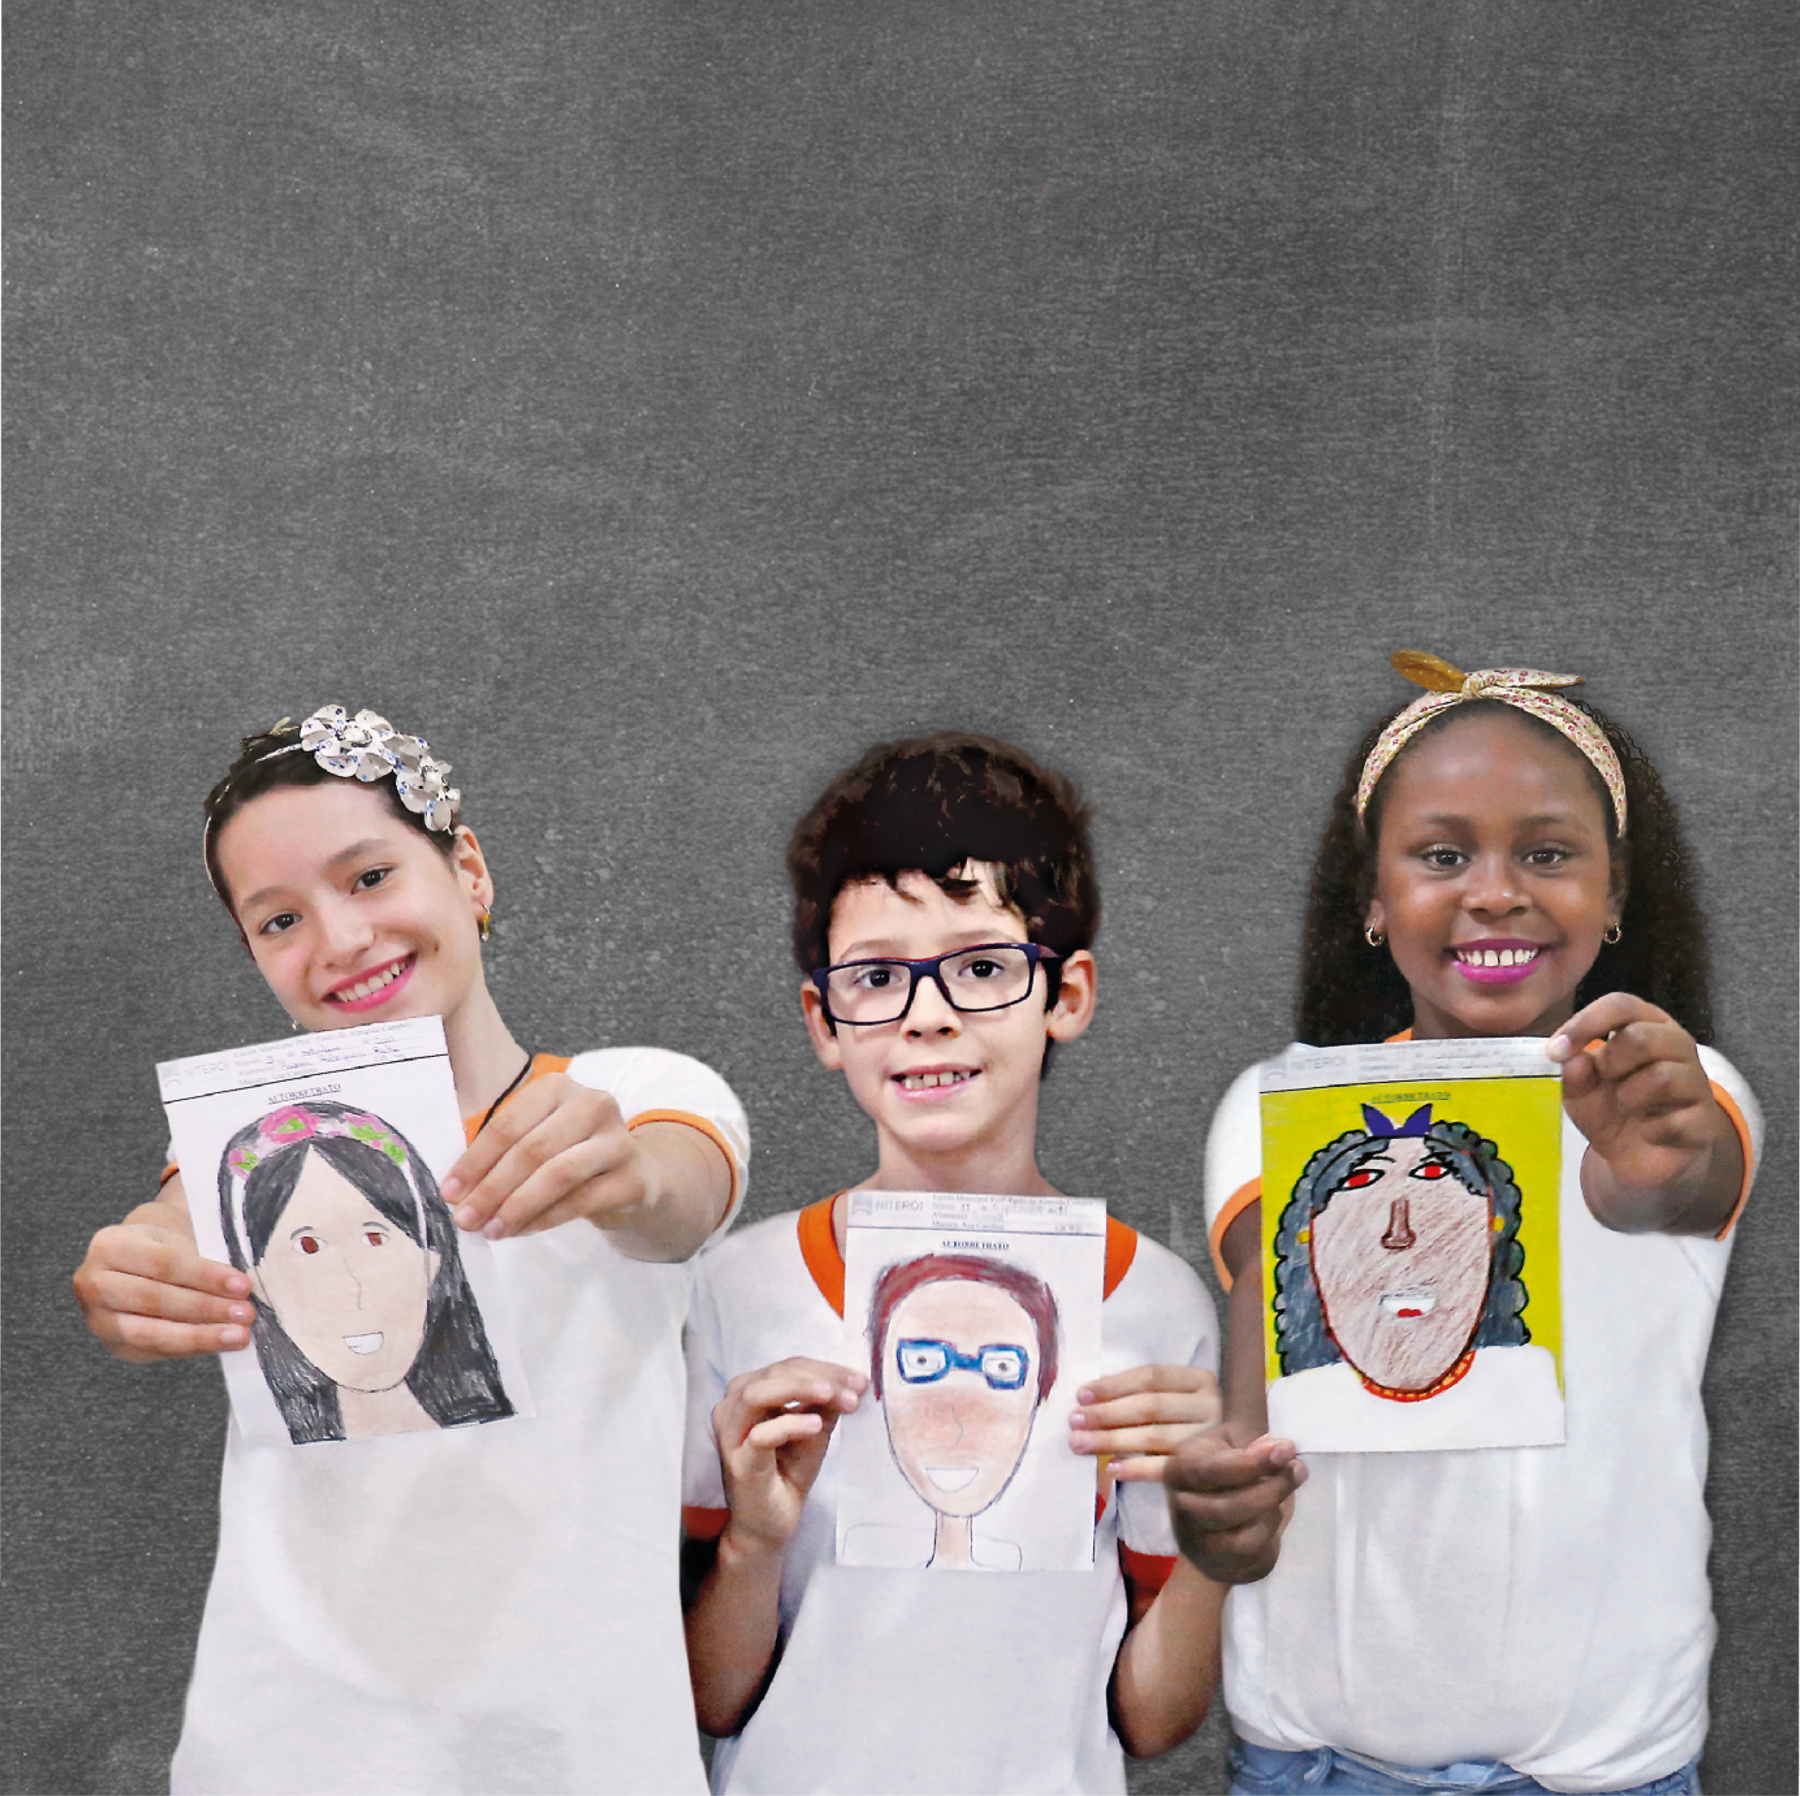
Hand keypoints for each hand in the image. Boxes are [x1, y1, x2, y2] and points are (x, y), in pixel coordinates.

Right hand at [73, 1183, 254, 1361]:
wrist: (143, 1257)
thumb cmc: (171, 1243)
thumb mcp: (183, 1233)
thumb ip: (208, 1252)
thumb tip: (245, 1283)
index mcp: (110, 1244)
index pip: (163, 1263)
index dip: (205, 1276)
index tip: (243, 1286)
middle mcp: (93, 1282)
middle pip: (155, 1299)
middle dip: (206, 1308)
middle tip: (246, 1313)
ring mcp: (98, 1318)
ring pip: (150, 1332)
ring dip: (200, 1336)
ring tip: (239, 1335)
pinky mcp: (114, 1345)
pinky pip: (154, 1351)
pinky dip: (191, 1347)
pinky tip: (219, 1343)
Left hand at [439, 1073, 657, 1240]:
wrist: (632, 1175)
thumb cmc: (570, 1154)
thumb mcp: (536, 1139)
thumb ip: (499, 1156)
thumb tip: (456, 1192)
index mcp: (559, 1087)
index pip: (508, 1124)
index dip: (475, 1161)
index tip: (449, 1193)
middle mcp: (593, 1104)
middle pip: (532, 1149)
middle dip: (492, 1188)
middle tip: (465, 1219)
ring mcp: (618, 1140)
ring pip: (558, 1174)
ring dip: (517, 1206)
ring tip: (491, 1230)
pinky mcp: (633, 1177)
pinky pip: (582, 1201)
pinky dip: (545, 1219)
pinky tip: (521, 1231)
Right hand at [713, 1358, 866, 1557]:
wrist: (773, 1523)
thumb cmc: (788, 1472)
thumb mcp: (815, 1429)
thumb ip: (827, 1404)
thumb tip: (852, 1382)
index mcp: (750, 1393)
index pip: (788, 1367)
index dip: (825, 1368)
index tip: (859, 1380)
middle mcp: (733, 1407)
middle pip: (774, 1373)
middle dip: (818, 1377)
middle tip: (853, 1389)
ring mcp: (732, 1434)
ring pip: (757, 1394)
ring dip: (799, 1389)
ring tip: (831, 1394)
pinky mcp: (738, 1462)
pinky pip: (760, 1435)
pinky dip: (789, 1423)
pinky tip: (816, 1425)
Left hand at [1068, 1364, 1219, 1481]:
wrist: (1237, 1469)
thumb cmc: (1190, 1426)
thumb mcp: (1177, 1402)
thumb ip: (1145, 1395)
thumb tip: (1088, 1399)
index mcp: (1200, 1380)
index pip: (1150, 1376)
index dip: (1113, 1385)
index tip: (1081, 1395)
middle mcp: (1211, 1405)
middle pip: (1149, 1405)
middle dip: (1106, 1413)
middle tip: (1074, 1421)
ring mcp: (1214, 1438)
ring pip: (1154, 1435)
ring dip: (1112, 1440)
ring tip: (1080, 1444)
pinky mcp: (1210, 1469)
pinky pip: (1167, 1468)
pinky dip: (1136, 1468)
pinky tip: (1111, 1468)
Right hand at [1163, 1426, 1304, 1584]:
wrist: (1217, 1512)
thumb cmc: (1227, 1470)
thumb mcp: (1234, 1443)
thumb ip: (1253, 1443)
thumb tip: (1277, 1449)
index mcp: (1178, 1472)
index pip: (1210, 1471)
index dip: (1251, 1462)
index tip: (1285, 1449)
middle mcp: (1182, 1512)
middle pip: (1227, 1508)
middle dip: (1271, 1489)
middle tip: (1298, 1469)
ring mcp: (1200, 1545)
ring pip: (1244, 1539)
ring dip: (1274, 1512)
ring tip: (1286, 1489)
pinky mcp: (1224, 1568)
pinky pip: (1257, 1557)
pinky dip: (1273, 1533)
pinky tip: (1275, 1514)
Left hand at [1549, 993, 1742, 1232]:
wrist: (1634, 1157)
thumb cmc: (1607, 1106)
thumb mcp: (1578, 1089)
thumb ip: (1572, 1073)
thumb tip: (1571, 1059)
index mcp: (1644, 1024)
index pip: (1621, 1005)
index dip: (1586, 1023)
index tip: (1555, 1051)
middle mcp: (1677, 1045)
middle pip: (1643, 1037)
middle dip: (1611, 1063)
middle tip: (1606, 1080)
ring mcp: (1697, 1082)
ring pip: (1663, 1077)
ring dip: (1629, 1098)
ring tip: (1627, 1106)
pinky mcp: (1706, 1120)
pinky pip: (1677, 1122)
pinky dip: (1652, 1131)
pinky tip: (1649, 1132)